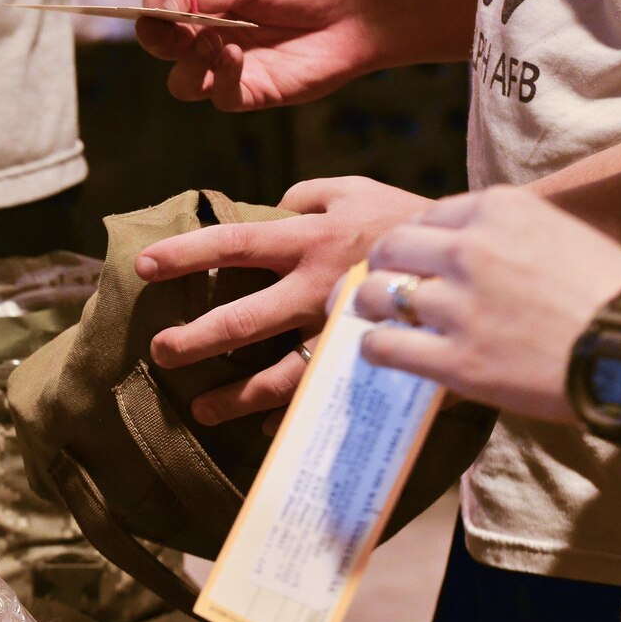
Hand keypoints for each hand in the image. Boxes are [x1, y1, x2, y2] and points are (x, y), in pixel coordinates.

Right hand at [134, 0, 396, 110]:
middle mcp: (210, 39)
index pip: (161, 11)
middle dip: (157, 39)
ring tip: (216, 42)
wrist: (357, 15)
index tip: (163, 3)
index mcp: (206, 6)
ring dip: (190, 64)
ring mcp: (228, 70)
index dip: (153, 9)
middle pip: (162, 48)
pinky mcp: (251, 93)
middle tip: (172, 27)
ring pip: (183, 83)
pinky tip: (237, 57)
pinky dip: (221, 78)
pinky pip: (220, 97)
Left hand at [137, 176, 431, 423]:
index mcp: (310, 240)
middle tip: (160, 352)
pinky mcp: (366, 363)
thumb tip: (270, 206)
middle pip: (242, 321)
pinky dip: (290, 416)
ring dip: (235, 396)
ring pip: (278, 374)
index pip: (233, 243)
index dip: (186, 254)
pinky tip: (261, 430)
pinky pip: (322, 397)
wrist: (475, 260)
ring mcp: (341, 334)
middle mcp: (317, 290)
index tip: (145, 266)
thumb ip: (306, 195)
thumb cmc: (406, 220)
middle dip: (193, 341)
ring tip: (201, 410)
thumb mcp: (357, 190)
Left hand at [354, 187, 620, 421]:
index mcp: (500, 210)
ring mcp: (459, 305)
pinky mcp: (455, 359)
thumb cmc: (613, 295)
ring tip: (373, 319)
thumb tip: (453, 255)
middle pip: (391, 248)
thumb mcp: (559, 236)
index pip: (426, 217)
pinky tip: (381, 351)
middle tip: (378, 284)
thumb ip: (503, 238)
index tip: (409, 259)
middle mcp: (471, 249)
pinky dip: (374, 348)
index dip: (413, 242)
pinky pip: (384, 346)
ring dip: (367, 306)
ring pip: (376, 294)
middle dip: (381, 266)